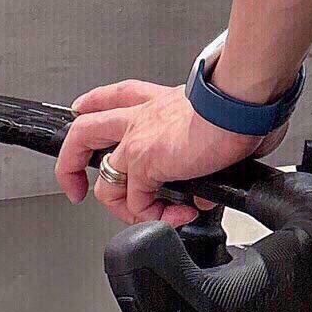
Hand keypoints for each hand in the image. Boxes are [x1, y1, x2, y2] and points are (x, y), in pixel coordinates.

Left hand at [56, 79, 284, 226]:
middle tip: (76, 187)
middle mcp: (143, 116)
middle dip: (71, 163)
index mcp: (161, 100)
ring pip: (104, 176)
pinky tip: (179, 214)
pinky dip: (155, 215)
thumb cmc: (239, 102)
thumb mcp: (220, 121)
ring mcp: (138, 140)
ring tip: (145, 216)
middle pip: (85, 131)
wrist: (239, 104)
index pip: (118, 95)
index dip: (94, 102)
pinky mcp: (143, 163)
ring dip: (119, 205)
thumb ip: (212, 152)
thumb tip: (214, 184)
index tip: (82, 109)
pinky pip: (136, 202)